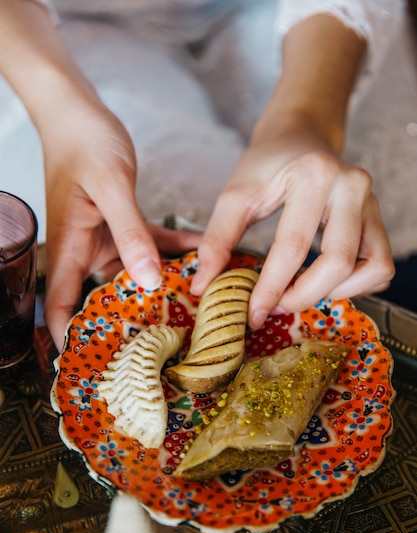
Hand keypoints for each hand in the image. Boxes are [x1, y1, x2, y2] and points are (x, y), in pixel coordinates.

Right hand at [42, 99, 200, 349]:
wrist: (79, 112)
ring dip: (163, 286)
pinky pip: (152, 244)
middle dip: (131, 321)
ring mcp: (107, 239)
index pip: (62, 305)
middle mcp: (87, 250)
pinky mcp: (124, 224)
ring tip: (198, 305)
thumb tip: (148, 280)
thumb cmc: (84, 143)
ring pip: (135, 274)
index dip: (70, 338)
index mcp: (72, 247)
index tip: (95, 366)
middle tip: (167, 344)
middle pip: (104, 298)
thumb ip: (131, 233)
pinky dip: (175, 249)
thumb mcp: (111, 187)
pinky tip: (206, 253)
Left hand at [191, 129, 393, 328]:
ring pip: (371, 268)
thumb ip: (218, 240)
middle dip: (304, 296)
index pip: (293, 246)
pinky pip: (380, 267)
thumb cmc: (267, 165)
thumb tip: (204, 287)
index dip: (271, 288)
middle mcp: (352, 187)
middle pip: (338, 263)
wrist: (300, 137)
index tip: (254, 314)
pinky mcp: (379, 218)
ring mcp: (372, 203)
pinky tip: (325, 281)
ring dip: (336, 292)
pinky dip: (357, 285)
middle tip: (276, 306)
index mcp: (314, 175)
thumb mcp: (236, 195)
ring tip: (301, 291)